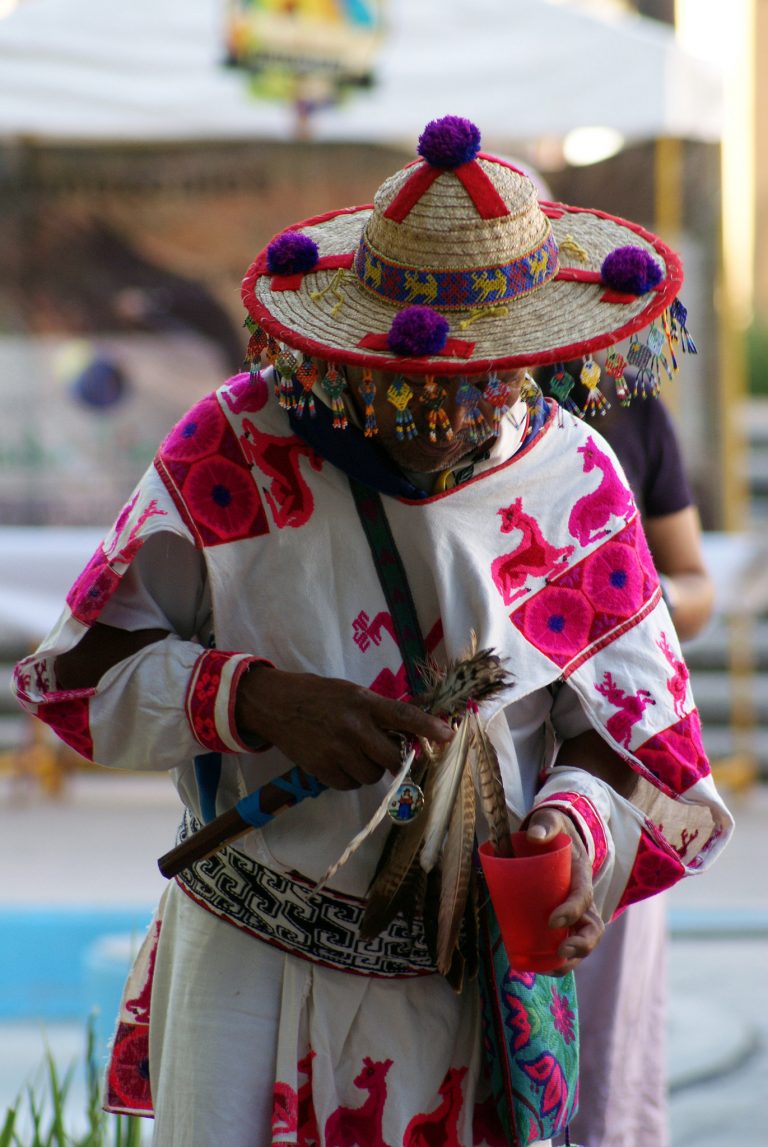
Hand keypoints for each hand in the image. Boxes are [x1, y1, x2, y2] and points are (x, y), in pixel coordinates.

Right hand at [235, 664, 453, 789]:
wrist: (274, 704)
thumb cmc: (318, 695)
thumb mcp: (350, 693)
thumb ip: (377, 711)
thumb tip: (410, 732)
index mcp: (363, 702)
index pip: (403, 716)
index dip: (428, 728)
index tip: (448, 736)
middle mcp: (353, 727)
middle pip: (392, 758)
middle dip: (394, 760)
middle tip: (385, 752)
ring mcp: (336, 750)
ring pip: (372, 775)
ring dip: (369, 769)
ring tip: (352, 752)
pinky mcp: (321, 768)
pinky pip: (349, 784)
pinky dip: (348, 778)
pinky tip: (337, 761)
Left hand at [524, 806, 604, 974]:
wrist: (557, 835)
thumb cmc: (552, 830)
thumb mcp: (550, 822)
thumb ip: (544, 824)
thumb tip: (534, 836)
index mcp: (581, 875)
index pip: (583, 896)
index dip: (572, 910)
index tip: (552, 921)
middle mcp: (585, 898)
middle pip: (593, 927)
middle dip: (581, 944)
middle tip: (561, 952)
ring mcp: (577, 912)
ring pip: (583, 941)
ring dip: (571, 959)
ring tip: (549, 970)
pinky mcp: (565, 920)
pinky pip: (567, 943)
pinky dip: (559, 960)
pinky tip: (540, 967)